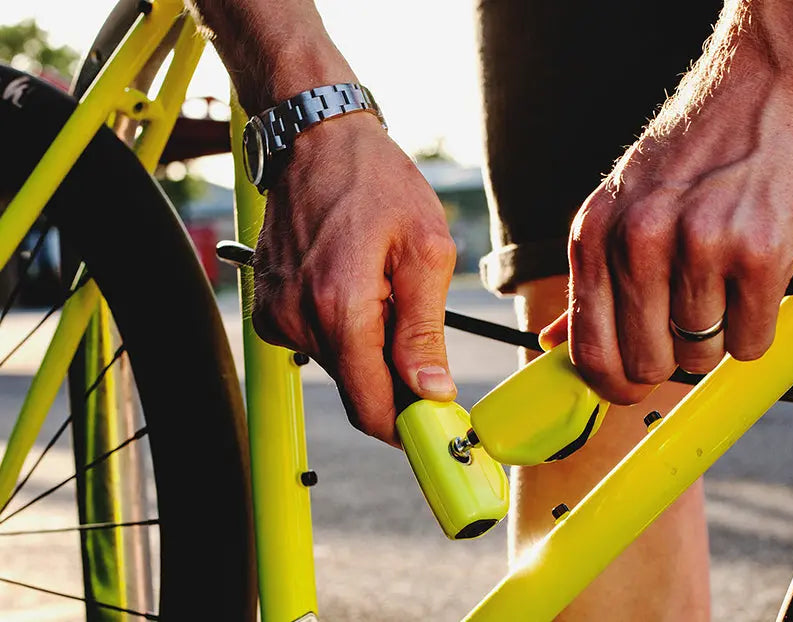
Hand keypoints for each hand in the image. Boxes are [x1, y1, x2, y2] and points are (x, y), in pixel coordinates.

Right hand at [251, 113, 456, 444]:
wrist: (315, 139)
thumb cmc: (375, 182)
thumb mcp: (424, 249)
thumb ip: (424, 331)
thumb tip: (431, 391)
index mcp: (340, 308)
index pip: (370, 407)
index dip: (407, 428)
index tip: (434, 426)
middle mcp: (297, 320)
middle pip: (356, 390)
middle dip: (394, 380)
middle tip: (421, 340)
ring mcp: (276, 315)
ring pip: (338, 366)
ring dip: (369, 348)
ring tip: (383, 291)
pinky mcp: (269, 307)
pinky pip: (316, 342)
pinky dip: (344, 330)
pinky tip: (355, 285)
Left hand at [541, 21, 792, 403]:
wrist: (756, 92)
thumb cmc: (683, 159)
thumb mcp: (616, 209)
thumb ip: (590, 282)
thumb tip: (553, 342)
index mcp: (592, 236)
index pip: (587, 349)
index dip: (610, 385)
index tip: (628, 389)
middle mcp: (637, 241)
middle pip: (646, 364)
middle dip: (668, 361)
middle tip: (684, 329)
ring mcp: (698, 245)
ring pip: (701, 354)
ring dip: (713, 336)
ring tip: (717, 285)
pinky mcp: (758, 250)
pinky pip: (749, 340)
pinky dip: (752, 328)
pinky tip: (747, 286)